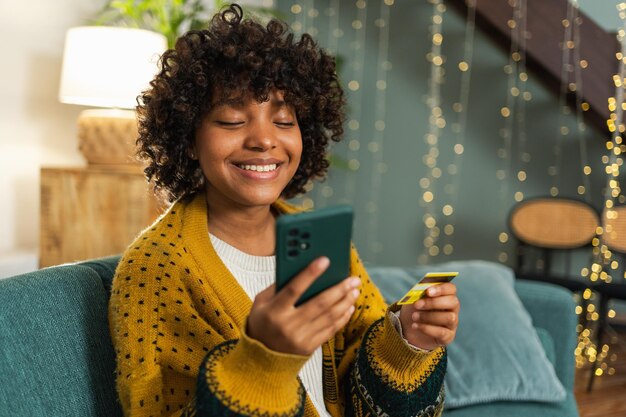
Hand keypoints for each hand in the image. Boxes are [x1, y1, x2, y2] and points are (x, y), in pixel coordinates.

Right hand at [246, 257, 360, 355]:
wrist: (260, 358)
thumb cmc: (262, 323)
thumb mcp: (261, 303)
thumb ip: (278, 287)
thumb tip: (301, 269)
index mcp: (274, 311)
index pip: (294, 289)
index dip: (310, 274)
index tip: (324, 260)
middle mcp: (288, 325)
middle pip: (319, 303)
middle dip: (339, 289)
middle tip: (352, 279)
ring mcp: (300, 338)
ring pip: (328, 317)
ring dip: (344, 302)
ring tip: (354, 290)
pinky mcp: (309, 347)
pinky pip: (330, 330)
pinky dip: (342, 318)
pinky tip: (349, 307)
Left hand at [399, 283, 458, 350]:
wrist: (409, 328)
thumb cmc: (415, 309)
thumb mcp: (415, 298)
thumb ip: (420, 292)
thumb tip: (421, 288)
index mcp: (446, 295)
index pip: (451, 288)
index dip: (441, 289)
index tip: (428, 291)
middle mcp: (452, 308)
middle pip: (453, 302)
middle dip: (433, 303)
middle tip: (417, 305)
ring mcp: (452, 323)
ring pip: (449, 318)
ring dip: (429, 316)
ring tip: (414, 316)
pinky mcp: (448, 336)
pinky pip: (442, 332)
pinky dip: (427, 328)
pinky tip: (415, 326)